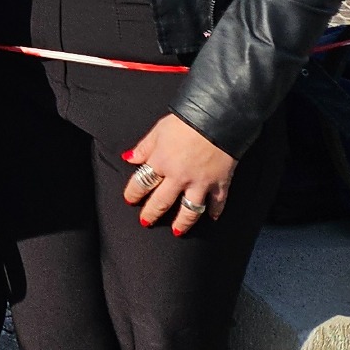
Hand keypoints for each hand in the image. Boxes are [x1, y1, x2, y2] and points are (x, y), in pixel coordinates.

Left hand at [121, 114, 235, 233]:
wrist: (217, 118)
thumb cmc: (186, 120)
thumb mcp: (159, 129)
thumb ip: (144, 147)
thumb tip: (129, 158)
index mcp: (160, 161)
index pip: (141, 183)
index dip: (133, 193)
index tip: (129, 199)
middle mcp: (178, 177)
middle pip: (161, 202)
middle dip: (151, 213)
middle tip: (146, 221)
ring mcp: (200, 183)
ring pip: (189, 210)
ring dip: (182, 223)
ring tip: (177, 231)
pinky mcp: (220, 183)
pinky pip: (217, 203)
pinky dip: (216, 212)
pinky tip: (213, 218)